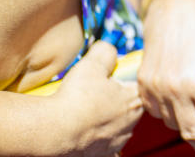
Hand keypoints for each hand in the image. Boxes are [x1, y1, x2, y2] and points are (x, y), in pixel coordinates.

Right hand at [49, 41, 142, 155]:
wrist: (55, 132)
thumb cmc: (75, 99)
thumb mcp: (92, 63)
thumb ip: (105, 52)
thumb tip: (109, 48)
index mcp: (133, 100)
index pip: (139, 87)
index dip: (126, 80)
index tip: (113, 79)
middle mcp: (130, 124)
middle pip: (129, 107)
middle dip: (116, 101)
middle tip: (96, 95)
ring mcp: (117, 141)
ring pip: (116, 127)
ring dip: (106, 120)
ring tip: (86, 113)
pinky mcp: (102, 155)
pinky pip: (103, 144)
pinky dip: (95, 138)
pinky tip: (84, 131)